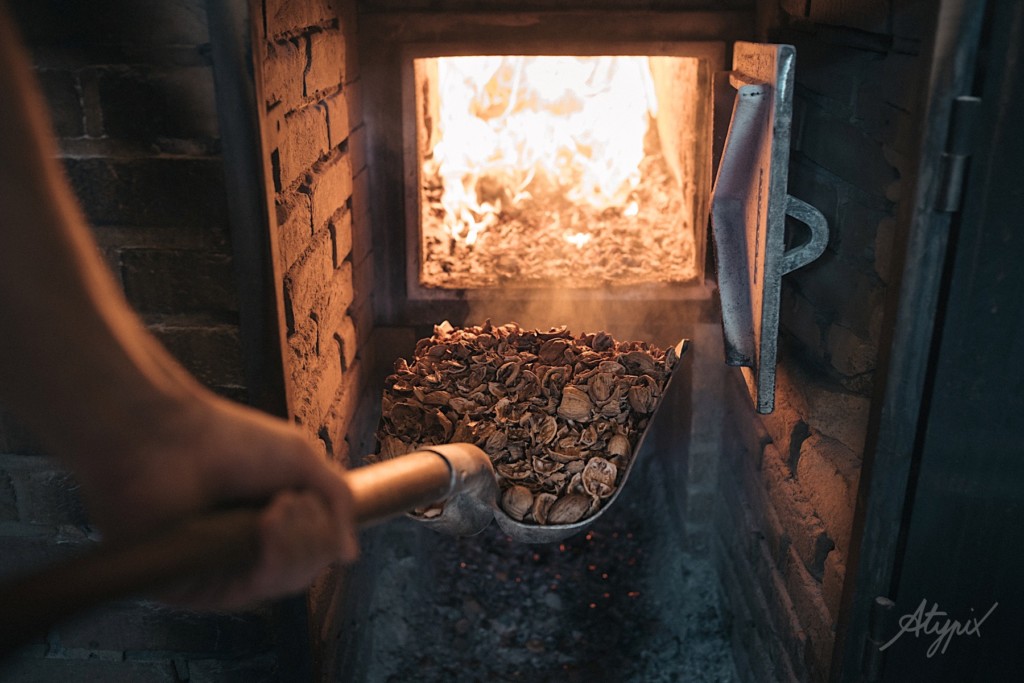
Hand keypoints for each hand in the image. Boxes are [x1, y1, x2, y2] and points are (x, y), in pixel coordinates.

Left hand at [71, 391, 358, 608]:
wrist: (168, 439)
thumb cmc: (227, 439)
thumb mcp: (302, 460)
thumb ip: (337, 501)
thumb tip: (349, 554)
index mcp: (266, 520)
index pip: (314, 548)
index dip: (324, 530)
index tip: (309, 497)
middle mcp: (243, 550)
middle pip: (307, 568)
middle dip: (315, 535)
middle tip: (290, 500)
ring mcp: (221, 570)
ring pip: (287, 582)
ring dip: (298, 543)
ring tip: (278, 506)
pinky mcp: (196, 587)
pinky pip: (254, 591)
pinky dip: (275, 558)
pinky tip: (268, 525)